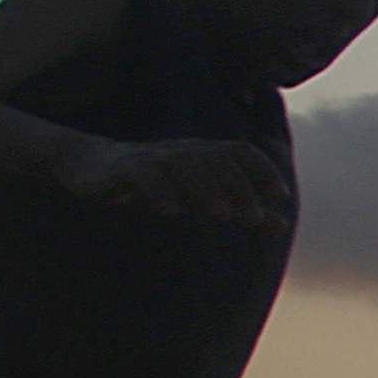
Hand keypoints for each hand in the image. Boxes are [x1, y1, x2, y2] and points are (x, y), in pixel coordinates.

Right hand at [56, 133, 293, 229]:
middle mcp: (182, 151)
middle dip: (238, 186)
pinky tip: (170, 212)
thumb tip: (282, 226)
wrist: (95, 167)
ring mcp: (153, 156)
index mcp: (203, 153)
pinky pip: (145, 175)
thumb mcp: (202, 197)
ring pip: (184, 165)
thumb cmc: (159, 183)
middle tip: (251, 217)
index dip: (263, 169)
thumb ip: (240, 208)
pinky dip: (160, 191)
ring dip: (205, 188)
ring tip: (220, 214)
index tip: (280, 195)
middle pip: (216, 158)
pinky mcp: (126, 167)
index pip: (240, 150)